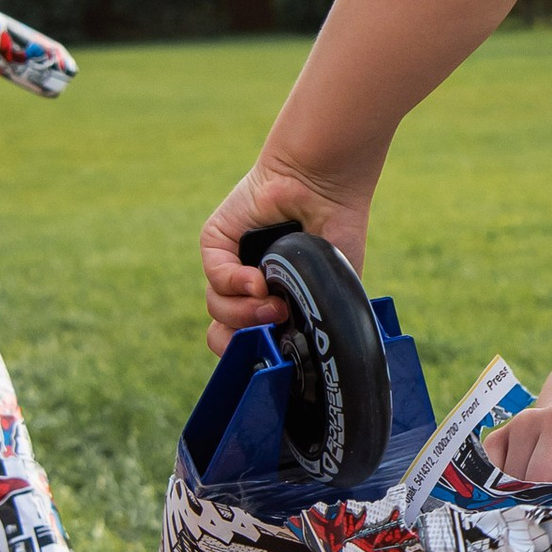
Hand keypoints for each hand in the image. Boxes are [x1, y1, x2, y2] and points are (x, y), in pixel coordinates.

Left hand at [200, 157, 372, 352]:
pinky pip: (214, 276)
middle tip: (270, 332)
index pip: (247, 341)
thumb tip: (298, 361)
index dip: (256, 353)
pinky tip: (257, 281)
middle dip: (243, 341)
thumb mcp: (332, 291)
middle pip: (223, 333)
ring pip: (218, 308)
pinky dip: (235, 284)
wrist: (327, 189)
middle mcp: (247, 287)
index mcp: (272, 302)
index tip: (279, 355)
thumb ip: (314, 323)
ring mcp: (230, 265)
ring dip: (245, 313)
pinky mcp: (216, 242)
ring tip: (274, 304)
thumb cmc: (337, 235)